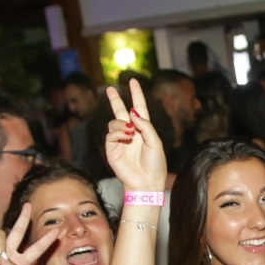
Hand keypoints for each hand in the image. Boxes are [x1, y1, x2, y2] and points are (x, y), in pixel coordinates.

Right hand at [105, 78, 166, 192]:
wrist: (147, 183)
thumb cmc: (155, 164)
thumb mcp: (155, 141)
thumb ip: (145, 125)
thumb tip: (132, 112)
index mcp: (143, 130)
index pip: (139, 108)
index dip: (136, 95)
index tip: (133, 81)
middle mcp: (130, 133)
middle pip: (120, 111)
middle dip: (115, 100)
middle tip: (109, 89)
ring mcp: (120, 141)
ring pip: (114, 122)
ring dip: (121, 123)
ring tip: (130, 132)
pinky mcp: (112, 149)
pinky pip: (110, 134)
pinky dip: (118, 133)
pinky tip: (126, 136)